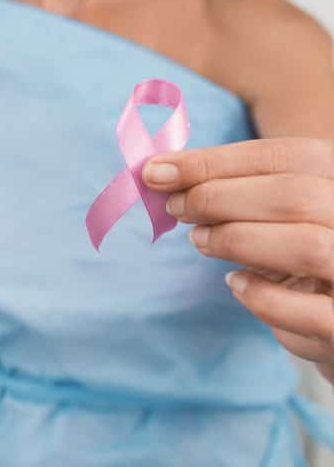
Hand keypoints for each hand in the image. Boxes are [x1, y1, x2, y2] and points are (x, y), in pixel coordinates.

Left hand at [142, 138, 333, 382]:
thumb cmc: (303, 258)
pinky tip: (235, 283)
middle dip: (218, 197)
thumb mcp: (280, 216)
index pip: (289, 156)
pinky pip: (310, 311)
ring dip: (236, 239)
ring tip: (199, 240)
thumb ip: (236, 190)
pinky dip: (261, 295)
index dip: (215, 160)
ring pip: (306, 245)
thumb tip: (162, 173)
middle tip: (174, 207)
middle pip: (294, 194)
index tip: (156, 170)